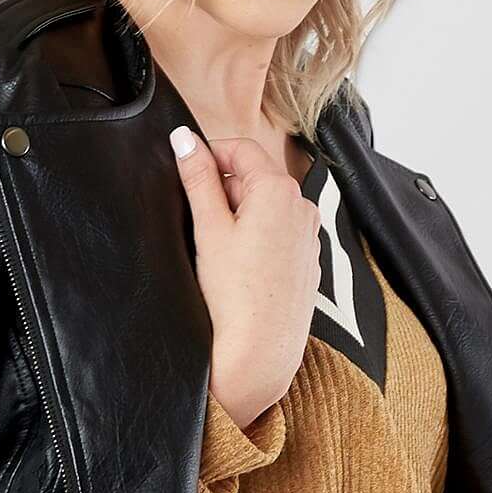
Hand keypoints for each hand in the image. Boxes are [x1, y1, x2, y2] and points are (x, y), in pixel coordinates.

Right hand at [166, 123, 314, 423]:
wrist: (259, 353)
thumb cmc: (233, 294)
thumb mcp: (208, 228)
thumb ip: (198, 178)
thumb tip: (184, 138)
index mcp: (279, 190)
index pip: (241, 150)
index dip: (210, 154)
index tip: (186, 169)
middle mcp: (302, 207)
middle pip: (255, 178)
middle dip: (224, 189)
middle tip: (197, 220)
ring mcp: (308, 235)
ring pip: (267, 206)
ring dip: (240, 214)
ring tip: (216, 248)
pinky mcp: (306, 261)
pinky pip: (279, 233)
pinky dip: (256, 237)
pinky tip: (238, 267)